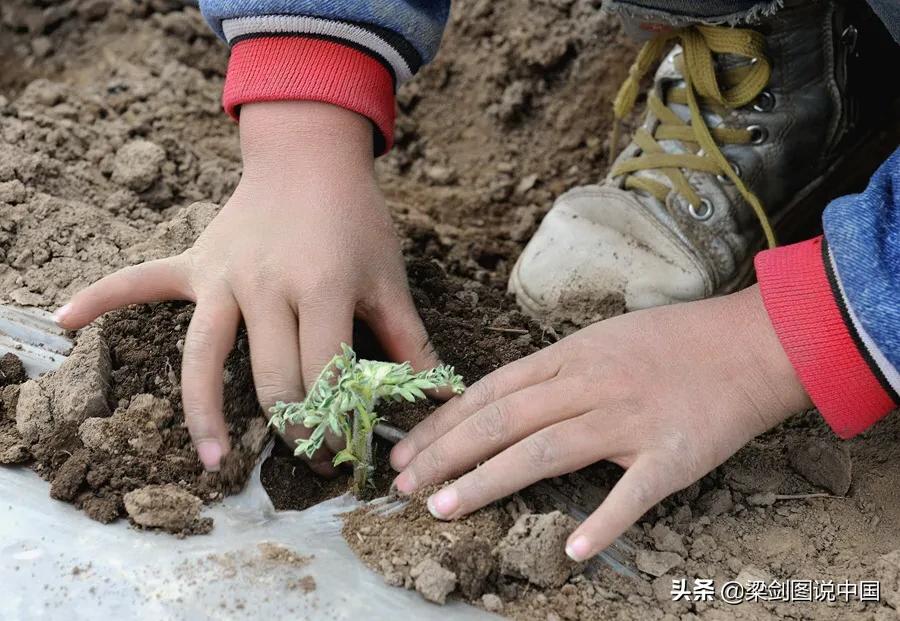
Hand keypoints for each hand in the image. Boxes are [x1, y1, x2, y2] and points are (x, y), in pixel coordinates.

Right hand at [54, 101, 437, 472]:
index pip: (325, 376)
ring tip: (208, 461)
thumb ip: (408, 340)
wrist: (311, 154)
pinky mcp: (195, 263)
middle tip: (307, 458)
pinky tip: (63, 320)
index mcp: (323, 290)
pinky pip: (140, 280)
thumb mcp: (389, 277)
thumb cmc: (356, 220)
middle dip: (291, 428)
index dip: (338, 421)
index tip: (347, 450)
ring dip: (203, 412)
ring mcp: (224, 275)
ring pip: (203, 356)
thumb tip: (441, 392)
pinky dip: (101, 296)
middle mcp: (267, 287)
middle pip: (271, 379)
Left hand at [390, 285, 810, 560]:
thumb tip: (503, 401)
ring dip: (489, 481)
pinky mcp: (671, 454)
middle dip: (446, 454)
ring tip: (445, 510)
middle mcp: (589, 385)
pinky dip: (605, 521)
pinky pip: (633, 493)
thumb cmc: (672, 341)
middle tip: (404, 486)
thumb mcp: (601, 340)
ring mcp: (629, 419)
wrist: (749, 343)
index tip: (408, 451)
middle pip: (503, 421)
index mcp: (569, 357)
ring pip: (545, 451)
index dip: (443, 423)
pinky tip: (574, 549)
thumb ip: (553, 371)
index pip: (490, 392)